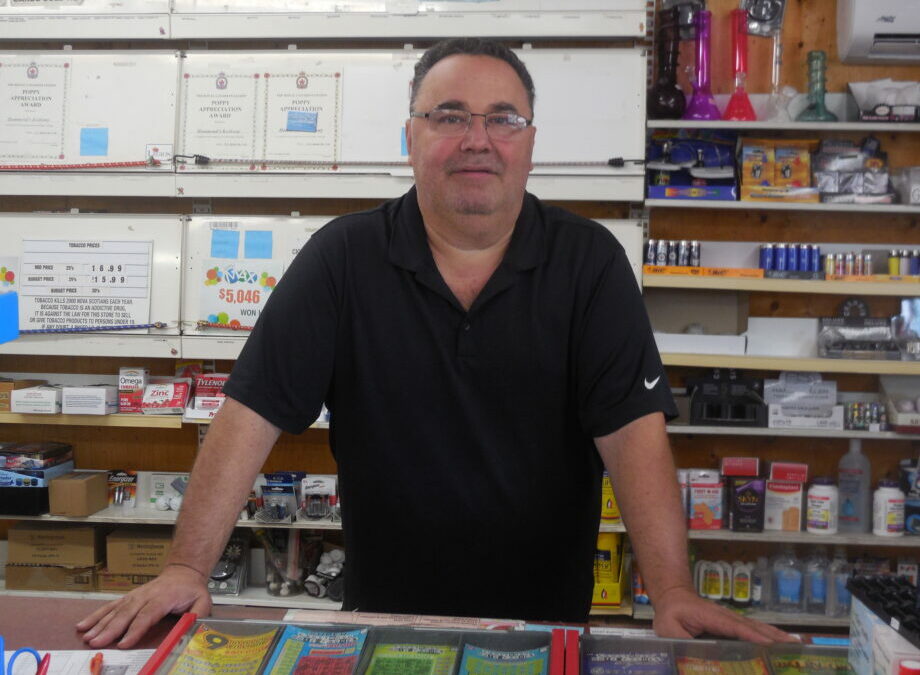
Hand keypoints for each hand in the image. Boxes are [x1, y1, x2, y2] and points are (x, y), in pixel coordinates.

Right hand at [76, 565, 211, 647]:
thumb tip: (191, 626)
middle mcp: (146, 595)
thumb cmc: (191, 589)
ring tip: (86, 636)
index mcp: (164, 597)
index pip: (148, 614)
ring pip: (115, 609)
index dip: (135, 629)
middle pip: (126, 613)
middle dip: (110, 629)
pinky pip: (110, 606)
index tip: (124, 643)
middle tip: (97, 643)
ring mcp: (135, 595)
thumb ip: (198, 614)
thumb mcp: (203, 599)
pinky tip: (83, 625)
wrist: (183, 572)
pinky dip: (96, 615)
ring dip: (99, 623)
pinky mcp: (128, 597)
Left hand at [652, 586, 798, 644]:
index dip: (752, 636)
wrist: (673, 597)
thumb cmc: (671, 614)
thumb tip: (690, 655)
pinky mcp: (733, 625)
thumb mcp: (668, 628)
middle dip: (773, 637)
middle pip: (753, 627)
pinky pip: (753, 631)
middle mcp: (727, 617)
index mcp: (713, 617)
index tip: (770, 645)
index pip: (735, 627)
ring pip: (757, 628)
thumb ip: (678, 640)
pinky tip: (782, 643)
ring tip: (795, 646)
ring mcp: (732, 620)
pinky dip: (769, 636)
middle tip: (794, 648)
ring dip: (776, 636)